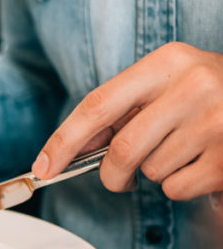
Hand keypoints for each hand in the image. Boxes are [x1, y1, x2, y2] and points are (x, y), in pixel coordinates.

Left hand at [32, 42, 222, 199]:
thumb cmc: (207, 94)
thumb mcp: (167, 83)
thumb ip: (123, 108)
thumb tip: (69, 150)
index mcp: (167, 61)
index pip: (99, 104)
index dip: (64, 140)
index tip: (43, 166)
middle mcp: (192, 87)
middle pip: (122, 150)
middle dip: (112, 174)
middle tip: (117, 178)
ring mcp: (214, 123)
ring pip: (151, 171)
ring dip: (154, 173)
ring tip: (182, 151)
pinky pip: (176, 187)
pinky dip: (179, 186)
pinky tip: (200, 164)